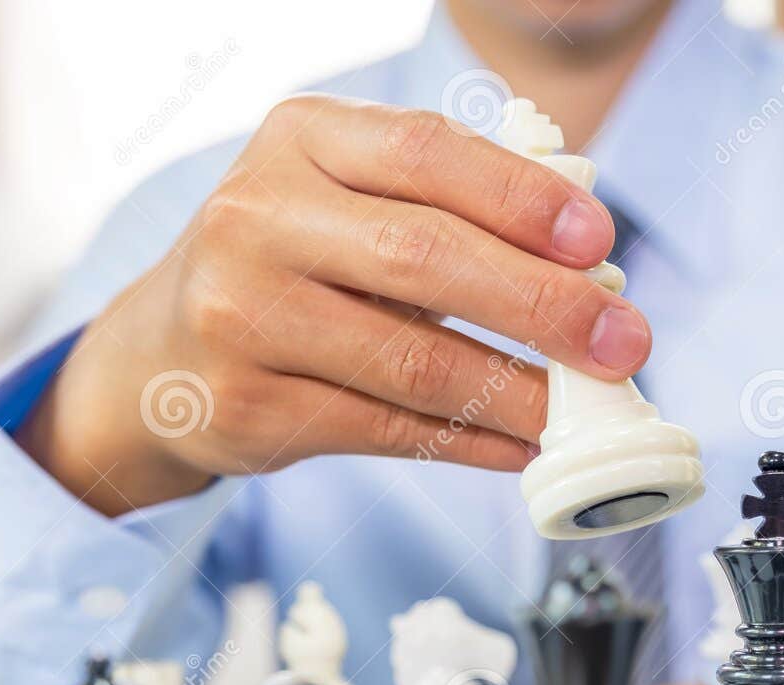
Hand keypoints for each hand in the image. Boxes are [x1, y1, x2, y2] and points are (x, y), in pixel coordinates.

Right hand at [18, 96, 649, 514]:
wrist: (160, 357)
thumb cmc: (289, 264)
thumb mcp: (343, 198)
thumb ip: (445, 207)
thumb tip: (587, 267)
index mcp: (299, 139)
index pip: (427, 154)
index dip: (523, 200)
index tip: (600, 242)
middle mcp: (257, 217)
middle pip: (425, 258)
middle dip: (542, 305)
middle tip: (623, 342)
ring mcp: (242, 315)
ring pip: (412, 362)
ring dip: (517, 393)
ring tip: (582, 412)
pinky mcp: (249, 406)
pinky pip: (387, 430)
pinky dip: (469, 442)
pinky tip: (522, 447)